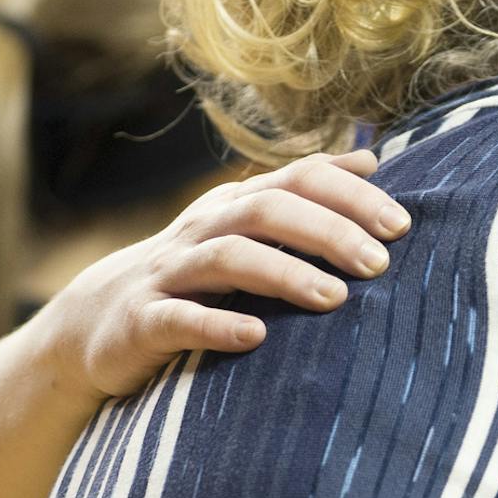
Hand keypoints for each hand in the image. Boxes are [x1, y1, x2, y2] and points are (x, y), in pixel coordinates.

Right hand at [31, 150, 409, 400]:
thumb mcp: (246, 229)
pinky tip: (256, 337)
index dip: (349, 196)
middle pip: (267, 212)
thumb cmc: (194, 278)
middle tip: (379, 262)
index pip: (296, 181)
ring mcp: (168, 274)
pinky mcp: (141, 322)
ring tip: (336, 298)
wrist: (96, 323)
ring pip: (226, 258)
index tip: (401, 224)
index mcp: (234, 207)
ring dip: (284, 275)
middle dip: (327, 232)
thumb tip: (371, 160)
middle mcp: (203, 231)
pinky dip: (217, 325)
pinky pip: (178, 318)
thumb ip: (304, 197)